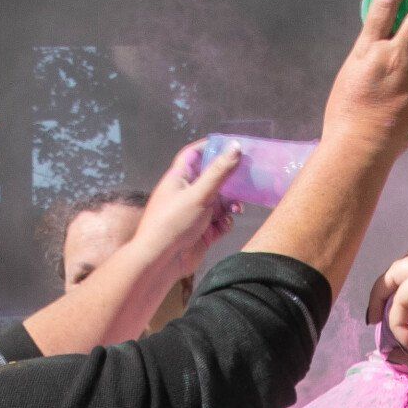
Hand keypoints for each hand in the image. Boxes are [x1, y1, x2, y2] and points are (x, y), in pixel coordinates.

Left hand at [130, 141, 240, 285]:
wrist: (161, 261)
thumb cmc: (173, 223)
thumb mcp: (199, 194)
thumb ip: (219, 172)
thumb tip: (235, 147)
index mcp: (179, 178)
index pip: (195, 155)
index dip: (211, 147)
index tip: (232, 145)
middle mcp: (187, 194)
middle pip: (213, 179)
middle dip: (229, 181)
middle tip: (246, 179)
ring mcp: (195, 214)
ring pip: (220, 202)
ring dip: (231, 204)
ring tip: (237, 208)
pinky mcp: (203, 232)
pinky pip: (220, 222)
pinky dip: (225, 222)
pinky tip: (225, 225)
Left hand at [365, 249, 407, 367]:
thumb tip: (393, 358)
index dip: (396, 293)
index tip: (384, 319)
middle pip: (400, 267)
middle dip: (382, 290)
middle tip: (372, 318)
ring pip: (394, 273)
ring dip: (381, 297)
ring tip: (376, 321)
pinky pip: (399, 298)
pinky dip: (396, 321)